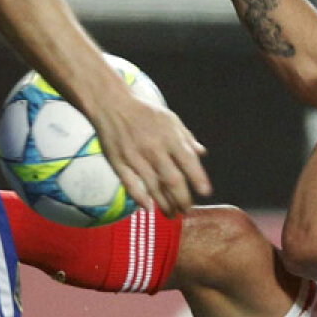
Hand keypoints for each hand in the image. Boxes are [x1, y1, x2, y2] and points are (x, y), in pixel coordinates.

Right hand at [90, 92, 210, 216]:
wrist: (111, 103)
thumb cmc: (144, 112)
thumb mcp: (170, 119)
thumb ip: (186, 137)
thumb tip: (202, 153)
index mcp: (169, 136)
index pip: (188, 161)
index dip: (198, 179)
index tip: (205, 193)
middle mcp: (154, 148)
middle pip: (173, 180)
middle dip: (182, 199)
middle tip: (186, 209)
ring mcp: (135, 156)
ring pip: (154, 187)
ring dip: (165, 204)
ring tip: (171, 214)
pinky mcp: (118, 162)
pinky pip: (130, 184)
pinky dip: (140, 198)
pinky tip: (148, 208)